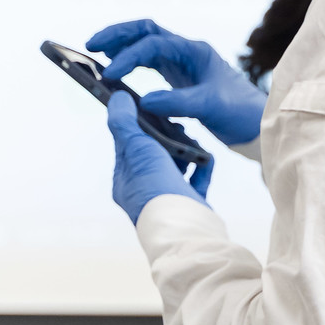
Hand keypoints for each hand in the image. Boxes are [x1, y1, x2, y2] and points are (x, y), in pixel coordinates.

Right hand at [89, 19, 266, 145]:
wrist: (258, 124)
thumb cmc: (241, 112)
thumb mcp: (211, 107)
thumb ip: (178, 102)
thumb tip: (143, 101)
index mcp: (195, 51)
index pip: (153, 44)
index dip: (128, 56)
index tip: (110, 74)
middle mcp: (187, 52)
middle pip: (146, 30)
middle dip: (117, 34)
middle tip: (90, 45)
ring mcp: (183, 63)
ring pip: (145, 43)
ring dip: (121, 45)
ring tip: (96, 55)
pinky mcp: (180, 77)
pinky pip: (149, 62)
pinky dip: (131, 62)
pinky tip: (116, 73)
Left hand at [108, 93, 210, 223]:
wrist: (184, 226)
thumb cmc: (156, 187)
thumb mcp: (136, 147)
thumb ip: (125, 122)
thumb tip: (116, 99)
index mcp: (126, 180)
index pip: (128, 146)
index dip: (138, 126)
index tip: (150, 111)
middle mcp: (145, 191)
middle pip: (155, 156)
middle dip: (167, 138)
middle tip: (177, 123)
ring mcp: (169, 198)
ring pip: (177, 167)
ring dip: (186, 151)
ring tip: (193, 138)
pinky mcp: (192, 204)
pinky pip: (197, 181)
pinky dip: (202, 166)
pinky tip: (207, 157)